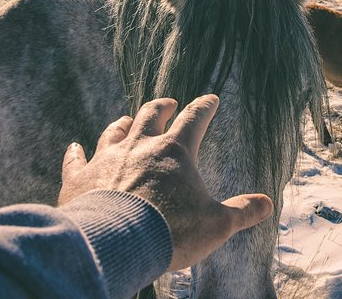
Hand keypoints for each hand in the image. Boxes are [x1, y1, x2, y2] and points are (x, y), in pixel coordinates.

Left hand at [58, 94, 273, 270]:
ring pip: (115, 131)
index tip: (211, 99)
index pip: (194, 119)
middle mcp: (139, 146)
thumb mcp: (216, 224)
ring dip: (123, 124)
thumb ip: (242, 212)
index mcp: (175, 151)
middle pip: (151, 115)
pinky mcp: (80, 177)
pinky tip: (74, 147)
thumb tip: (267, 203)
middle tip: (167, 103)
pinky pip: (76, 159)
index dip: (204, 107)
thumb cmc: (171, 231)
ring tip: (127, 120)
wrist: (117, 242)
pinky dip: (75, 153)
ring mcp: (106, 158)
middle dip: (161, 107)